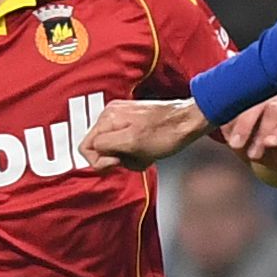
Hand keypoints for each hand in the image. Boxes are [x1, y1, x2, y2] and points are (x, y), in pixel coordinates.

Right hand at [78, 98, 211, 169]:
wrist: (190, 121)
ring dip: (128, 157)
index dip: (101, 161)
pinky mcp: (133, 121)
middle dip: (116, 159)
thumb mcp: (132, 143)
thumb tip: (92, 150)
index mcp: (108, 118)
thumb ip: (105, 145)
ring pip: (113, 148)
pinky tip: (149, 151)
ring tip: (145, 154)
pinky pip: (124, 143)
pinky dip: (135, 151)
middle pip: (99, 148)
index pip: (86, 148)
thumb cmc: (166, 133)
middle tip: (136, 157)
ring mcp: (122, 117)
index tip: (119, 162)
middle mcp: (111, 114)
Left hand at [221, 94, 276, 188]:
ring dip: (261, 133)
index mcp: (252, 99)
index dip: (229, 113)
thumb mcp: (241, 140)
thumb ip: (229, 130)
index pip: (239, 97)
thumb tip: (215, 125)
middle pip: (256, 100)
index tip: (223, 134)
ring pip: (274, 110)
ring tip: (254, 154)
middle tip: (235, 145)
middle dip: (243, 123)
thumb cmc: (260, 145)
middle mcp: (270, 100)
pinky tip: (270, 143)